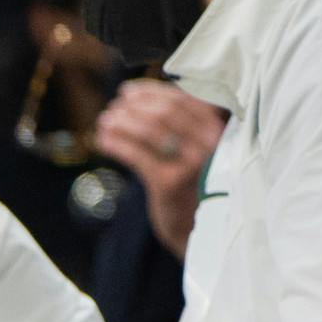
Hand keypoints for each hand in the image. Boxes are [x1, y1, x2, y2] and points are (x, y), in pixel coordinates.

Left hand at [92, 81, 226, 259]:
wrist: (201, 230)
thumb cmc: (194, 186)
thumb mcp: (199, 151)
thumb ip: (183, 126)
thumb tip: (144, 96)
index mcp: (218, 130)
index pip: (182, 99)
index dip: (151, 92)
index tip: (130, 91)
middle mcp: (209, 144)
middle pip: (164, 112)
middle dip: (134, 106)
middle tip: (115, 106)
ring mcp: (191, 164)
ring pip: (149, 131)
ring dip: (122, 122)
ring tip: (105, 121)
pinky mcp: (169, 184)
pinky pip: (136, 155)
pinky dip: (116, 143)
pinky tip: (103, 140)